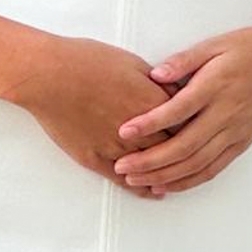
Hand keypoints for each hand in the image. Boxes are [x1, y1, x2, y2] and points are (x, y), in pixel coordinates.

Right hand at [10, 34, 184, 195]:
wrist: (49, 75)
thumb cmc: (87, 61)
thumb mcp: (132, 62)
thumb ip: (157, 83)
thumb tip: (175, 93)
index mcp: (151, 103)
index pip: (186, 124)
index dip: (195, 129)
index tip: (202, 132)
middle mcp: (138, 131)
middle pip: (172, 149)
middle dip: (184, 154)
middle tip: (195, 158)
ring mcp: (116, 148)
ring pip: (150, 169)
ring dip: (165, 176)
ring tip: (177, 180)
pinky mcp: (94, 159)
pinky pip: (123, 180)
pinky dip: (140, 188)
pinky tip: (151, 191)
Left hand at [110, 24, 251, 195]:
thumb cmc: (249, 47)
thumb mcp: (216, 43)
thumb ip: (184, 60)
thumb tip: (154, 75)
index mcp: (218, 85)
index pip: (179, 109)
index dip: (150, 123)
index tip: (123, 131)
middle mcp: (228, 113)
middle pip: (185, 146)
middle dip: (151, 160)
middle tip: (121, 166)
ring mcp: (236, 132)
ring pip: (198, 163)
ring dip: (165, 175)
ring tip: (136, 180)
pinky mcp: (242, 142)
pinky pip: (214, 168)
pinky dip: (189, 181)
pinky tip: (167, 185)